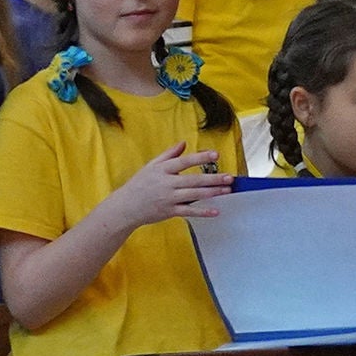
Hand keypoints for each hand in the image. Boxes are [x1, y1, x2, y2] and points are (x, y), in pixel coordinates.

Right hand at [105, 144, 234, 230]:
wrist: (126, 207)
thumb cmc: (139, 184)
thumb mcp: (151, 166)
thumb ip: (169, 154)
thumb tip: (184, 143)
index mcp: (163, 170)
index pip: (184, 162)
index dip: (200, 158)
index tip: (215, 155)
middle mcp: (167, 183)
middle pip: (193, 180)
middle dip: (213, 179)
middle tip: (230, 177)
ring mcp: (169, 199)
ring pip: (194, 195)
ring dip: (213, 192)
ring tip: (227, 190)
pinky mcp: (170, 212)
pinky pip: (189, 212)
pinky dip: (203, 212)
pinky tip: (216, 211)